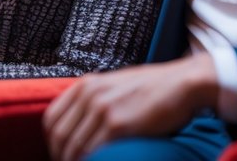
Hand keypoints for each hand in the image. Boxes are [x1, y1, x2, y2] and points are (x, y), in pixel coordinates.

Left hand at [43, 54, 217, 160]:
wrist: (184, 83)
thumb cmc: (157, 88)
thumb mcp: (117, 85)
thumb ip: (97, 100)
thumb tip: (84, 126)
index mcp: (87, 84)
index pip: (52, 119)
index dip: (53, 143)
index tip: (62, 155)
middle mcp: (90, 94)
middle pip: (59, 136)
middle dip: (61, 157)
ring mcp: (102, 109)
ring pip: (73, 147)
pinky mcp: (117, 124)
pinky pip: (93, 152)